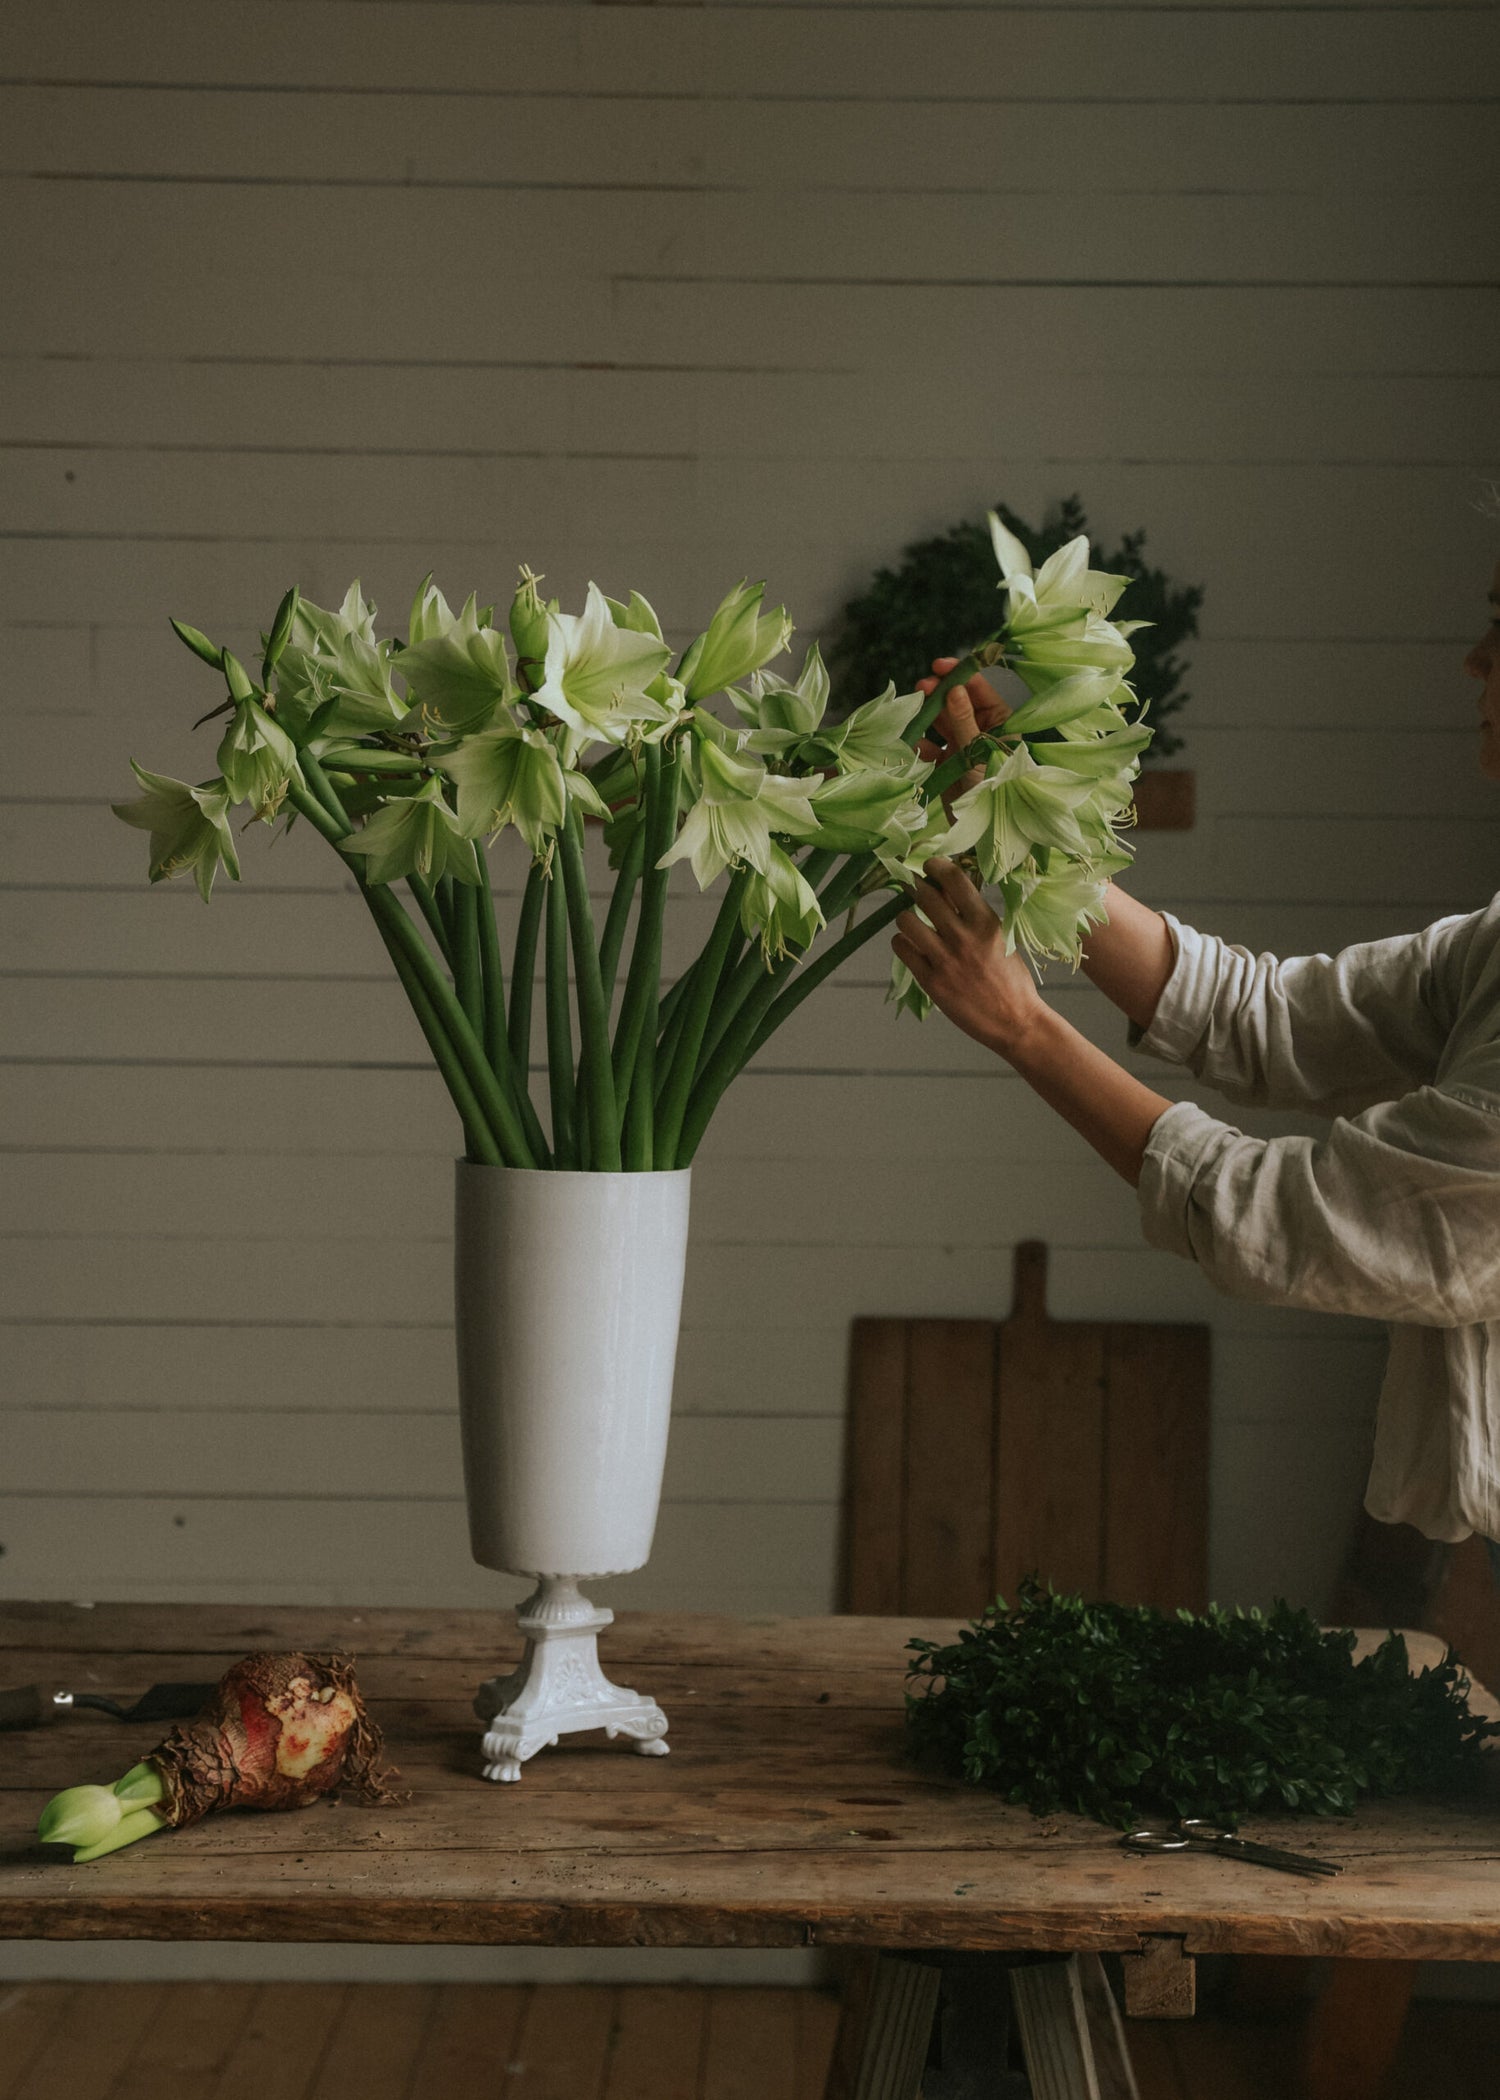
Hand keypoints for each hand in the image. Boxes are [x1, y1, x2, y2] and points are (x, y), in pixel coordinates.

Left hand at [892, 857, 1045, 1058]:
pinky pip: (901, 948)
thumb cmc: (1011, 978)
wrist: (1015, 1021)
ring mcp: (945, 960)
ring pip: (906, 921)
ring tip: (913, 923)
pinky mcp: (931, 981)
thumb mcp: (1001, 938)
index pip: (954, 879)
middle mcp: (963, 938)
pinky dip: (902, 942)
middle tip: (915, 890)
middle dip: (916, 888)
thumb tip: (947, 887)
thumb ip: (974, 915)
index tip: (928, 865)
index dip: (935, 866)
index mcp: (986, 922)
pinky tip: (911, 945)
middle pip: (925, 896)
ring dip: (906, 918)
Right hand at [916, 659, 1010, 806]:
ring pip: (941, 722)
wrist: (983, 832)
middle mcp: (981, 730)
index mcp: (1000, 722)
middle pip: (958, 702)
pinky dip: (921, 743)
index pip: (980, 690)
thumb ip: (965, 721)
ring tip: (913, 710)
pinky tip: (914, 743)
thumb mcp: (979, 753)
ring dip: (927, 715)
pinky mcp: (946, 765)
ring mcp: (963, 747)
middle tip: (922, 687)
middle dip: (939, 693)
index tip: (939, 666)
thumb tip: (954, 689)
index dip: (961, 675)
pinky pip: (931, 747)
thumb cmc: (993, 790)